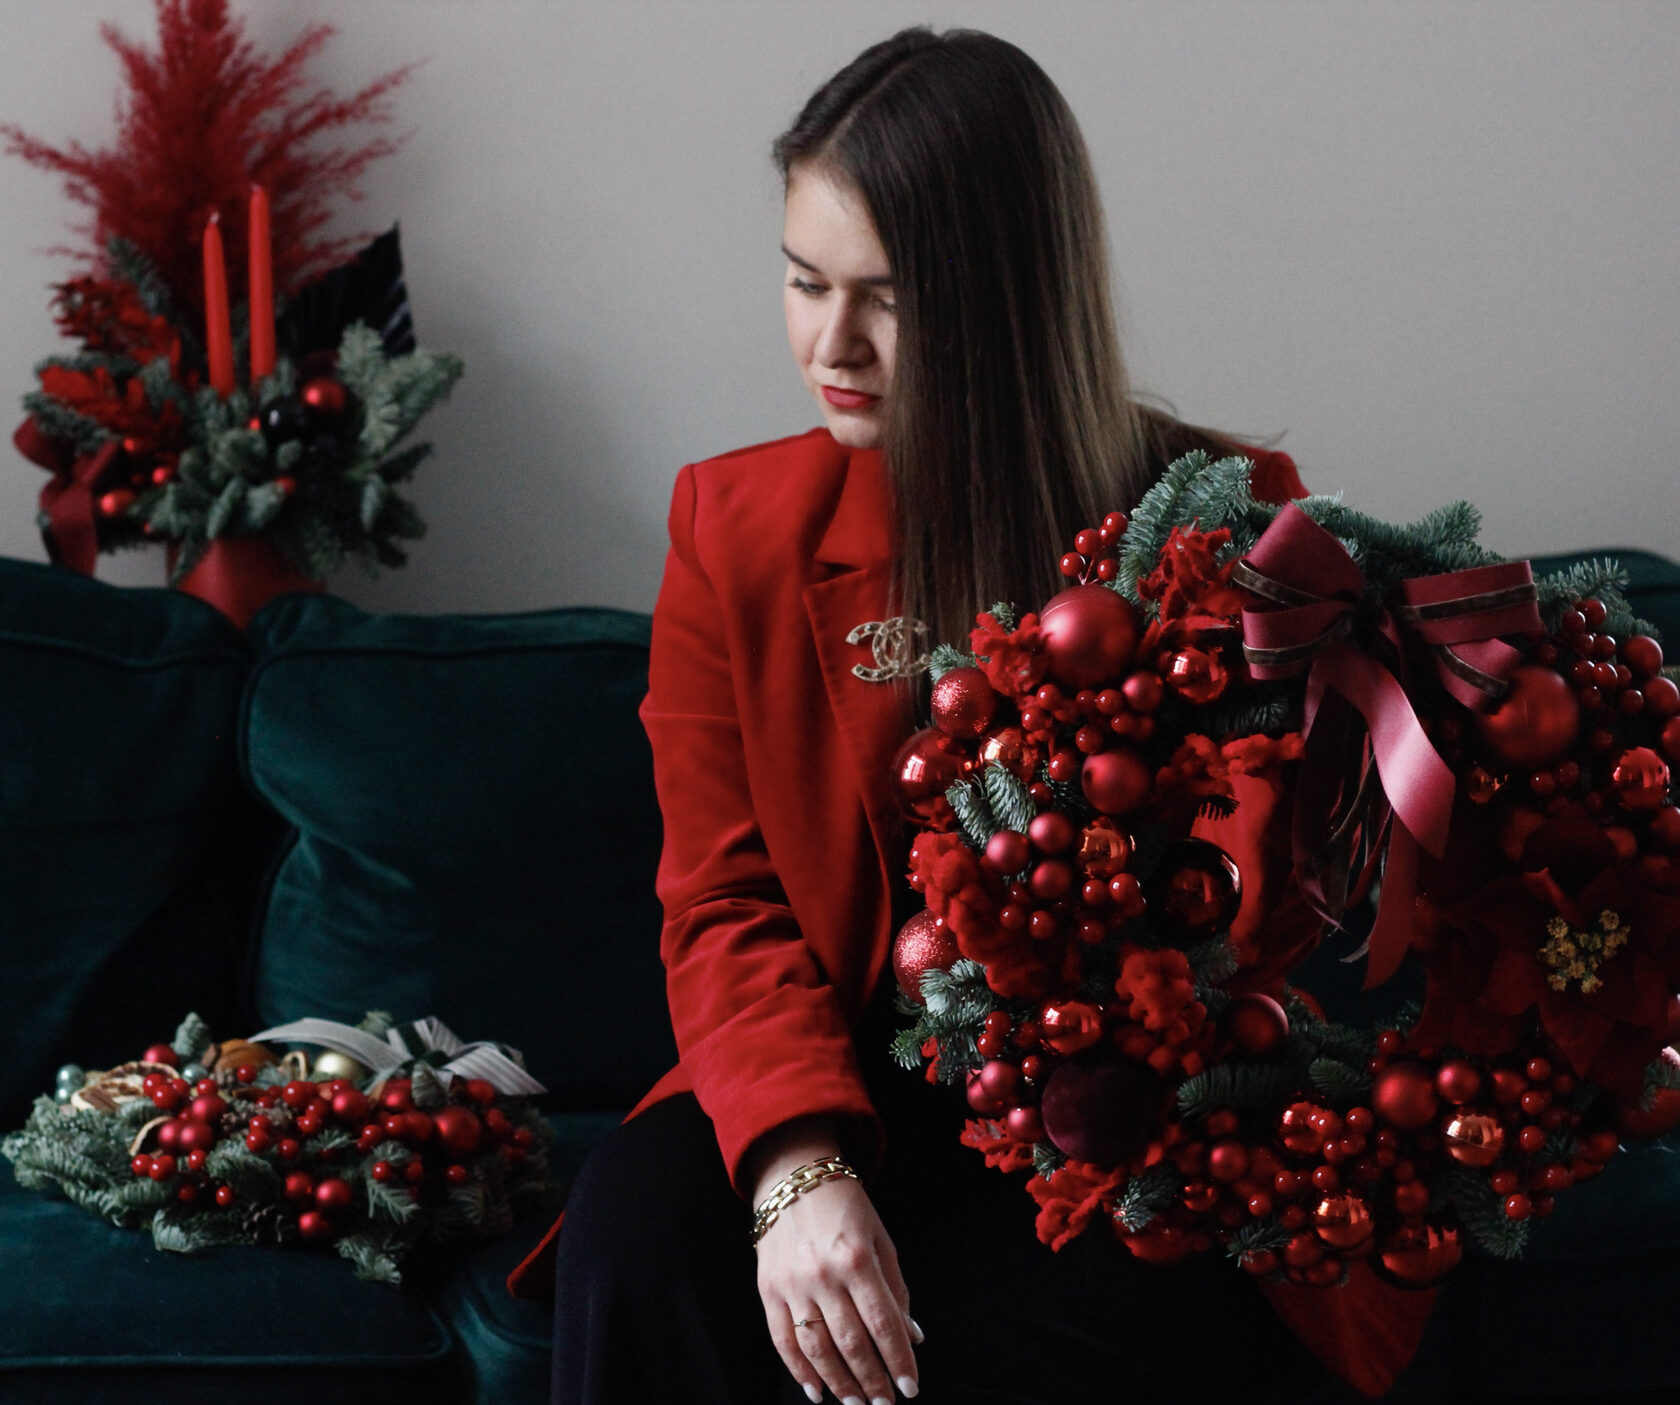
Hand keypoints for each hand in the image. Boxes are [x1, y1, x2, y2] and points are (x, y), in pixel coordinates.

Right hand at [750, 1131, 920, 1402]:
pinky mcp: (768, 1291)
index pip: (882, 1323)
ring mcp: (792, 1285)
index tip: (910, 1387)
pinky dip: (799, 1371)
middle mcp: (822, 1275)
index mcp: (855, 1258)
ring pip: (817, 1349)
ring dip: (839, 1383)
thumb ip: (895, 1289)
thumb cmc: (845, 1207)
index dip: (898, 1359)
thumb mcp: (880, 1238)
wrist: (792, 1177)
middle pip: (851, 1343)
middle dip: (872, 1380)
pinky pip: (783, 1340)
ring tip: (856, 1403)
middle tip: (885, 1402)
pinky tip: (816, 1390)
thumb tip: (911, 1337)